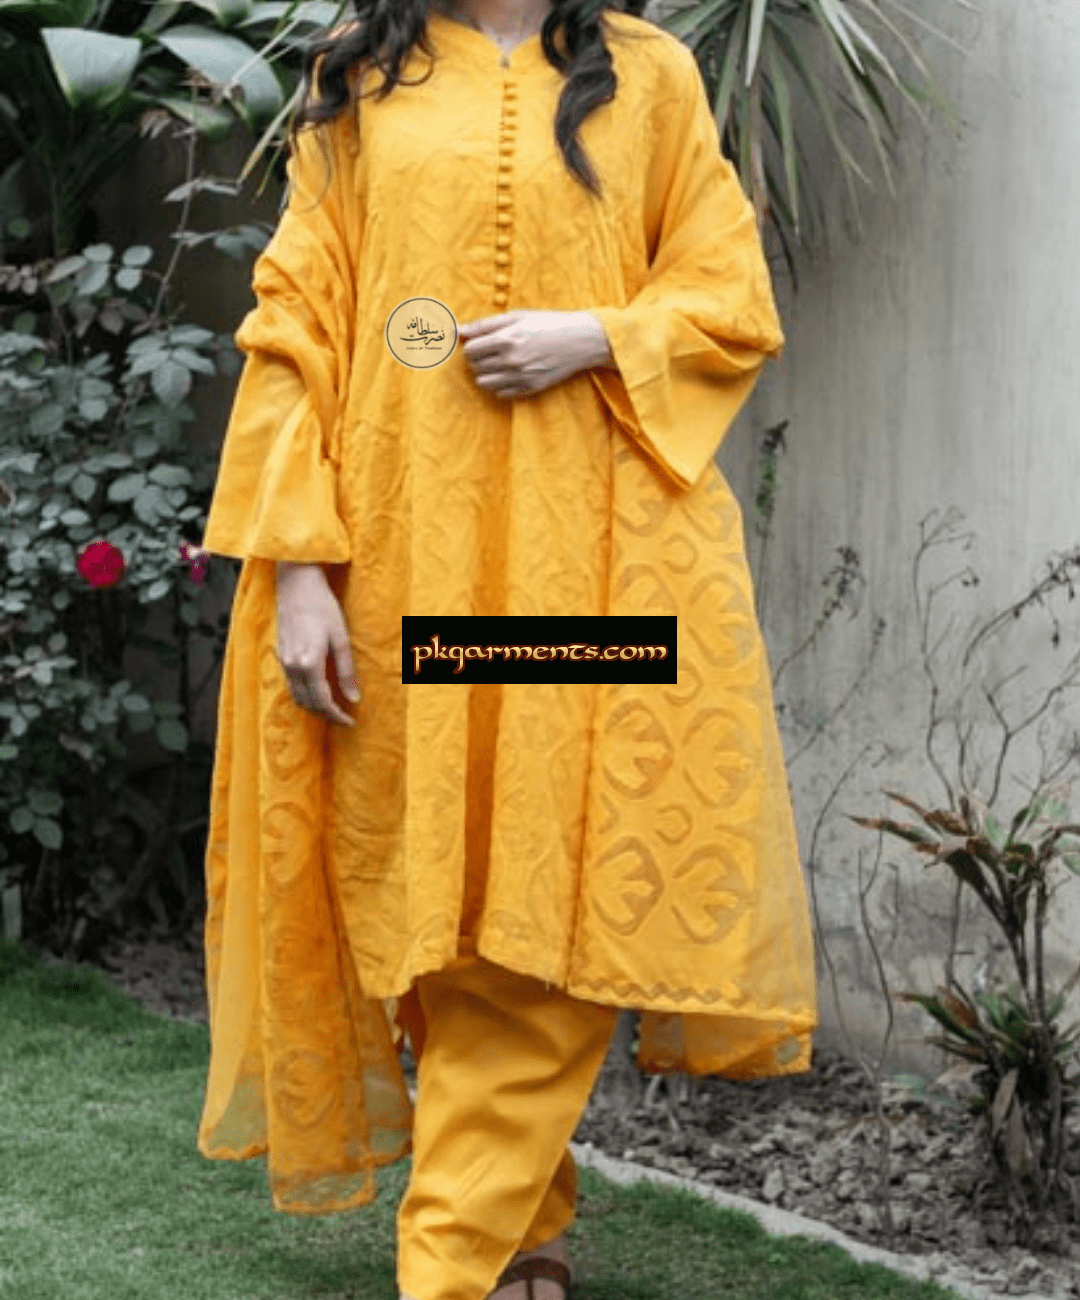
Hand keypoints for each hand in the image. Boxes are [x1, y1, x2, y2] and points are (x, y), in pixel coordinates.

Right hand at [274, 562, 359, 725]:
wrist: (296, 584)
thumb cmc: (322, 606)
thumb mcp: (340, 638)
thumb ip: (346, 671)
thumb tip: (354, 697)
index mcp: (309, 663)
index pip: (322, 701)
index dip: (337, 715)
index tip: (350, 721)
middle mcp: (292, 666)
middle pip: (308, 703)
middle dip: (326, 715)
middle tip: (344, 718)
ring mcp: (284, 661)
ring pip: (296, 696)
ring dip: (314, 707)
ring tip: (332, 708)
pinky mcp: (281, 654)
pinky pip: (291, 685)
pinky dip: (304, 694)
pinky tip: (317, 690)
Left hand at [457, 309, 612, 398]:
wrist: (579, 341)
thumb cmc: (547, 324)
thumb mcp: (516, 317)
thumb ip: (484, 325)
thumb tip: (456, 331)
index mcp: (507, 339)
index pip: (470, 350)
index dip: (473, 345)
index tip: (482, 342)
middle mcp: (511, 360)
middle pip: (475, 366)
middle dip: (479, 358)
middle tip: (493, 350)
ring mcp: (520, 377)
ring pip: (484, 382)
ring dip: (487, 372)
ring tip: (500, 362)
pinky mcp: (529, 389)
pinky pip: (500, 393)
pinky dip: (501, 384)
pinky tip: (512, 372)